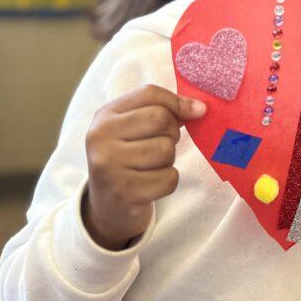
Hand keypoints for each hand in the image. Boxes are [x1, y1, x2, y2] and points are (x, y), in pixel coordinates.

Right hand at [83, 84, 205, 249]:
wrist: (107, 206)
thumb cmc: (128, 158)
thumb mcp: (133, 128)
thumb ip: (163, 110)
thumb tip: (199, 108)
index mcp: (104, 116)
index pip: (150, 94)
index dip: (178, 101)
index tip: (197, 111)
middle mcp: (101, 138)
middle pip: (161, 119)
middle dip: (172, 133)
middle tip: (161, 145)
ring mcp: (110, 166)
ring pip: (166, 149)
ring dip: (169, 160)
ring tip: (152, 166)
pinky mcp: (124, 192)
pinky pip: (169, 178)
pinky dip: (168, 181)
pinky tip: (151, 184)